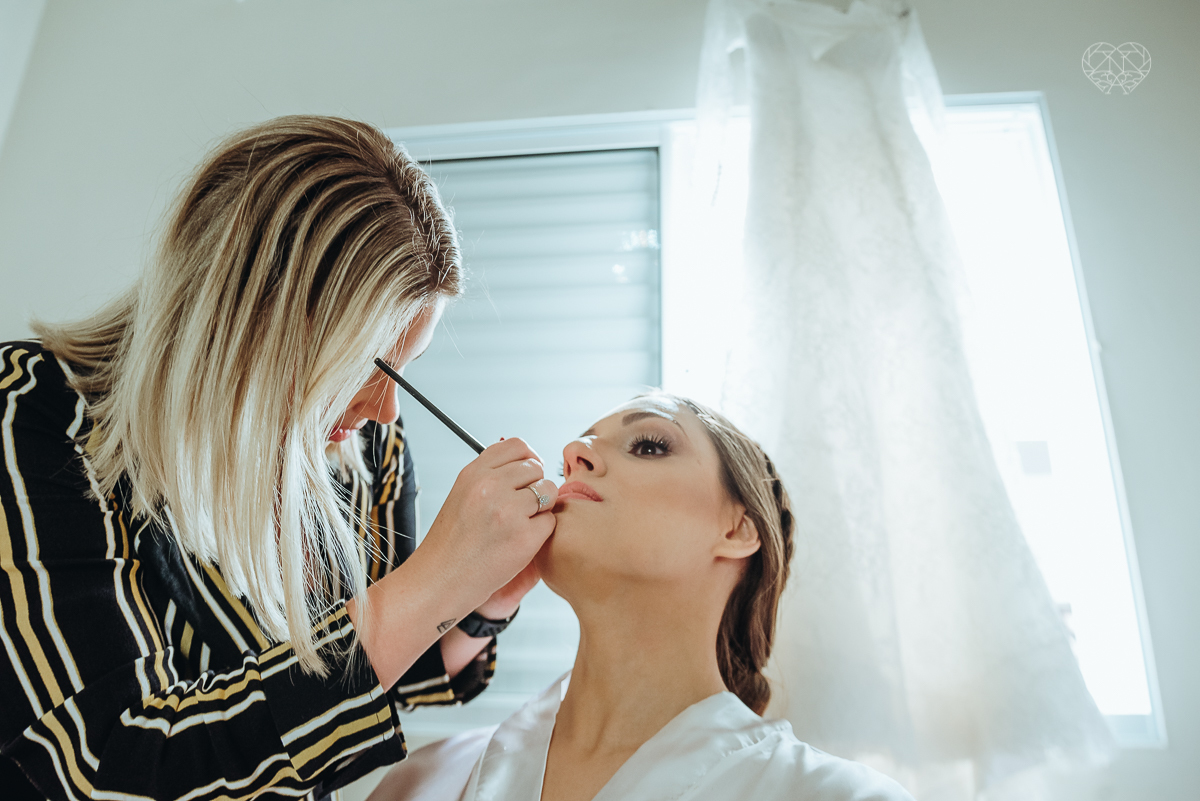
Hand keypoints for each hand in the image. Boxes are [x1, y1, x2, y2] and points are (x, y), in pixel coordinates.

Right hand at [349, 437, 557, 689]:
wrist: (439, 582)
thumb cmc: (452, 543)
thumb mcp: (462, 495)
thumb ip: (491, 475)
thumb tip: (526, 456)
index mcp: (473, 473)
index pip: (517, 446)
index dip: (528, 460)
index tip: (527, 476)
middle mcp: (490, 487)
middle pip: (536, 469)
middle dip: (536, 487)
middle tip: (521, 509)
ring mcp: (508, 511)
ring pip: (548, 492)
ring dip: (542, 508)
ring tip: (520, 525)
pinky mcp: (524, 537)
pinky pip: (551, 522)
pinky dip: (541, 533)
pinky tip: (519, 544)